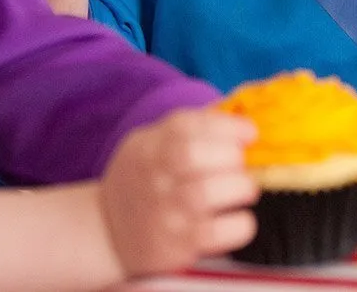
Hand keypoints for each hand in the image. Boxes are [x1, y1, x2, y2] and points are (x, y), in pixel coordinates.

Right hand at [99, 109, 259, 277]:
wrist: (107, 231)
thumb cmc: (144, 179)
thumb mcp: (152, 143)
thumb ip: (192, 126)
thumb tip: (241, 111)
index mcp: (151, 147)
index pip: (184, 126)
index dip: (226, 126)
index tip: (249, 133)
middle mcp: (154, 178)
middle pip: (191, 156)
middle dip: (231, 156)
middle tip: (241, 166)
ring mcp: (164, 213)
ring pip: (203, 194)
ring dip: (238, 187)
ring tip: (244, 190)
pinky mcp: (176, 246)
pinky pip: (214, 234)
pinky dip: (238, 224)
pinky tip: (238, 218)